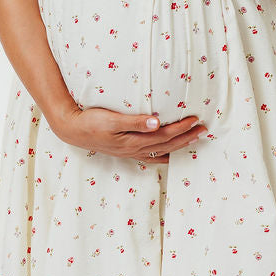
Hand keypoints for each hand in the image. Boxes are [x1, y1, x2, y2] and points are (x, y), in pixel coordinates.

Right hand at [51, 103, 210, 164]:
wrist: (72, 129)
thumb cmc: (91, 121)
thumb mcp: (112, 119)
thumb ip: (135, 122)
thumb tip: (157, 123)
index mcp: (133, 141)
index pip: (164, 136)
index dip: (181, 129)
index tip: (195, 120)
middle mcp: (134, 150)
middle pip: (166, 145)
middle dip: (186, 138)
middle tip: (202, 130)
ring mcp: (130, 152)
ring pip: (160, 151)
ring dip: (178, 146)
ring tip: (193, 139)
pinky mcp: (125, 151)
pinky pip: (149, 156)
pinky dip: (163, 155)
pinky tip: (169, 154)